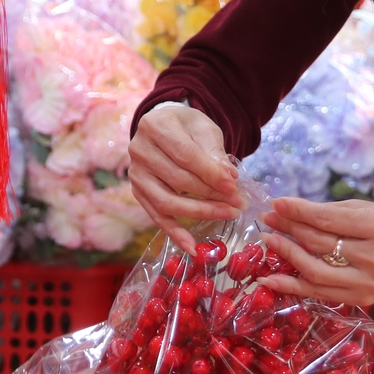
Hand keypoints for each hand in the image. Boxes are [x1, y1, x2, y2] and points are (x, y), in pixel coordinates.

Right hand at [129, 103, 242, 252]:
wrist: (164, 126)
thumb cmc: (186, 126)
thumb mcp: (203, 128)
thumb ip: (214, 151)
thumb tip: (229, 177)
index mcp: (155, 126)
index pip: (185, 155)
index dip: (210, 173)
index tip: (234, 186)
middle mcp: (139, 150)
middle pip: (177, 180)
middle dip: (211, 194)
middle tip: (237, 202)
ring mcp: (136, 174)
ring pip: (167, 201)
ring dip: (199, 212)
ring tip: (227, 214)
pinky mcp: (138, 193)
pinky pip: (157, 216)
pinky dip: (175, 233)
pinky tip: (192, 247)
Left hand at [258, 197, 373, 307]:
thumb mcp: (373, 210)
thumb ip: (335, 213)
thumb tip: (293, 211)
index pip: (326, 220)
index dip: (297, 211)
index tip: (276, 203)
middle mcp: (372, 257)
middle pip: (318, 244)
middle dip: (288, 228)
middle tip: (267, 218)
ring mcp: (367, 283)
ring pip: (315, 271)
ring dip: (286, 255)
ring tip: (268, 241)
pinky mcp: (362, 299)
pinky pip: (320, 293)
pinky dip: (293, 287)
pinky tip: (270, 280)